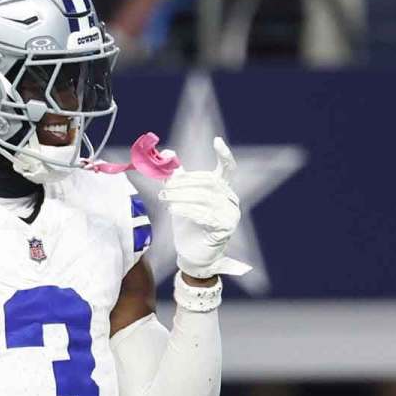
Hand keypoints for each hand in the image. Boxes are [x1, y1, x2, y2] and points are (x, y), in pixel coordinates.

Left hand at [158, 137, 249, 278]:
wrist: (192, 254)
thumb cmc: (188, 225)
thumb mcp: (180, 197)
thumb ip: (175, 176)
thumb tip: (167, 152)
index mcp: (222, 190)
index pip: (228, 169)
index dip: (224, 155)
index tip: (216, 141)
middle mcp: (230, 200)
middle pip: (208, 183)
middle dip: (184, 183)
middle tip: (165, 187)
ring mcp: (231, 214)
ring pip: (205, 198)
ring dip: (181, 196)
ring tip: (165, 198)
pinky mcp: (226, 228)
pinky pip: (205, 215)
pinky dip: (187, 210)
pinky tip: (173, 209)